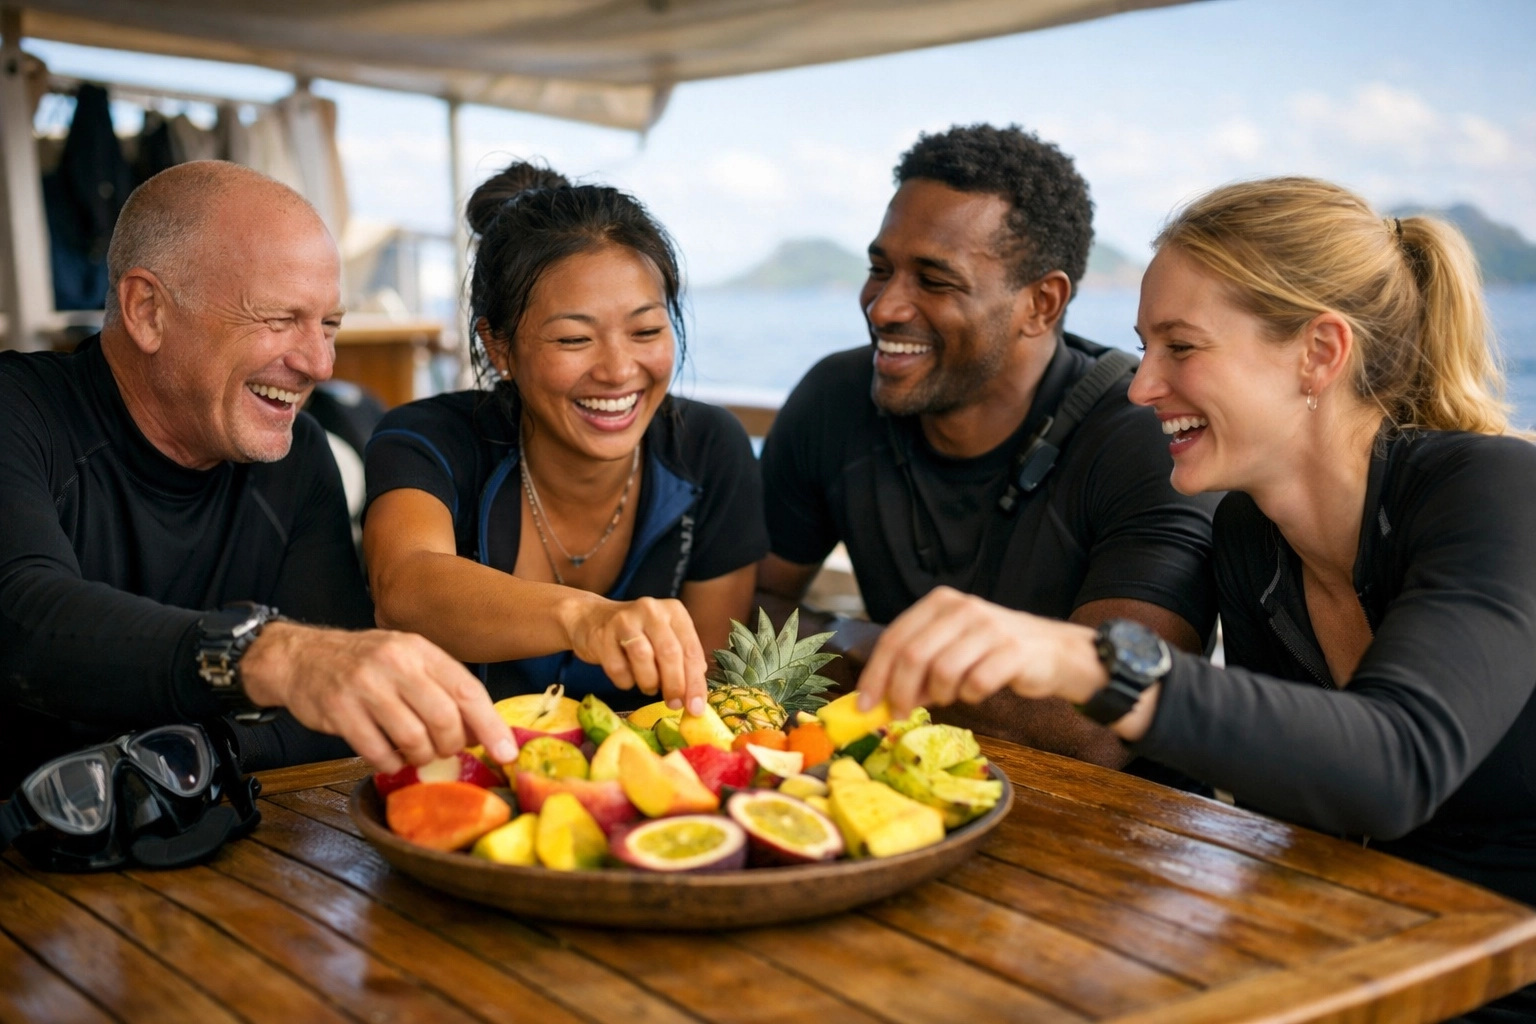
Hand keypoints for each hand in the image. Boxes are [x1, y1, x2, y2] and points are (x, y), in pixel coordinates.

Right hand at [240, 622, 515, 772]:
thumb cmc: (366, 664)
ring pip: (414, 739)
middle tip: (445, 750)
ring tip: (415, 754)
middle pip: (444, 719)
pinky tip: (389, 757)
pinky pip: (379, 752)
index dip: (491, 726)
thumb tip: (482, 731)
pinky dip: (390, 763)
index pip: (467, 691)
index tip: (508, 753)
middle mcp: (396, 663)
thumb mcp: (408, 661)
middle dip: (451, 745)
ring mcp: (366, 687)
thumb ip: (443, 689)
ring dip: (421, 757)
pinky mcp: (340, 711)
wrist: (301, 656)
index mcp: (421, 650)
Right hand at [561, 595, 708, 714]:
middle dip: (674, 685)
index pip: (691, 649)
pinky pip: (617, 667)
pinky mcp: (602, 634)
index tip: (696, 708)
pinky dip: (625, 682)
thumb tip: (696, 692)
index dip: (695, 682)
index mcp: (674, 611)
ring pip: (643, 657)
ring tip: (649, 689)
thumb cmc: (637, 634)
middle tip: (674, 704)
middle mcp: (652, 610)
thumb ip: (683, 659)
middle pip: (669, 652)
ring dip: (649, 682)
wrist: (591, 620)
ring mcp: (625, 620)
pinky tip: (627, 679)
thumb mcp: (665, 638)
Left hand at [857, 587, 1107, 716]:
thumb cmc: (996, 652)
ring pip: (942, 671)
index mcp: (941, 603)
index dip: (875, 674)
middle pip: (913, 656)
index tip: (865, 705)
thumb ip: (918, 665)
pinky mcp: (1013, 651)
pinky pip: (976, 683)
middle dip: (900, 692)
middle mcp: (963, 609)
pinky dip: (969, 696)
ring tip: (950, 696)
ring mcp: (989, 627)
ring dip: (940, 694)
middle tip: (900, 714)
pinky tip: (976, 692)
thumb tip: (880, 699)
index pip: (895, 638)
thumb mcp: (952, 647)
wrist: (1056, 652)